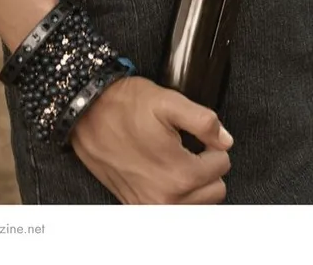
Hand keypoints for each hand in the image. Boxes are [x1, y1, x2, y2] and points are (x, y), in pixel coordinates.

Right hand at [69, 75, 232, 203]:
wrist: (87, 114)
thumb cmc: (126, 105)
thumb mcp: (168, 101)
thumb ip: (203, 121)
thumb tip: (225, 140)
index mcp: (179, 173)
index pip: (222, 164)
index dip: (213, 145)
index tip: (198, 136)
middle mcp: (165, 198)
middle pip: (215, 190)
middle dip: (207, 168)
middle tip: (189, 147)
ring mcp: (149, 206)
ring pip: (197, 205)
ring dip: (194, 185)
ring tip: (178, 161)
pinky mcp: (136, 207)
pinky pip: (174, 211)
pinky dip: (176, 196)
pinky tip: (165, 174)